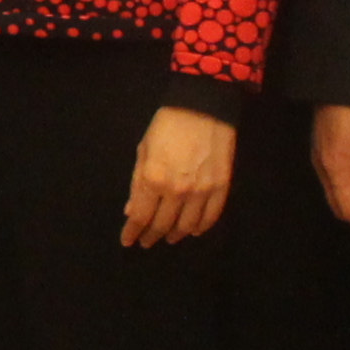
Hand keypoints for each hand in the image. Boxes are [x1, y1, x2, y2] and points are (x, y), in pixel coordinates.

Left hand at [123, 103, 235, 247]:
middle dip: (151, 236)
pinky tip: (193, 230)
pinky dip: (201, 227)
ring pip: (187, 225)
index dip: (132, 232)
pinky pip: (210, 217)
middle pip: (162, 224)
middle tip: (146, 242)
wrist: (203, 107)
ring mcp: (201, 191)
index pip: (140, 217)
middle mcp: (176, 191)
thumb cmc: (166, 126)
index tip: (127, 241)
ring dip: (175, 235)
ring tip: (168, 237)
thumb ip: (137, 184)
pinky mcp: (221, 188)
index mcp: (152, 179)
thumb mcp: (143, 151)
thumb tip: (131, 211)